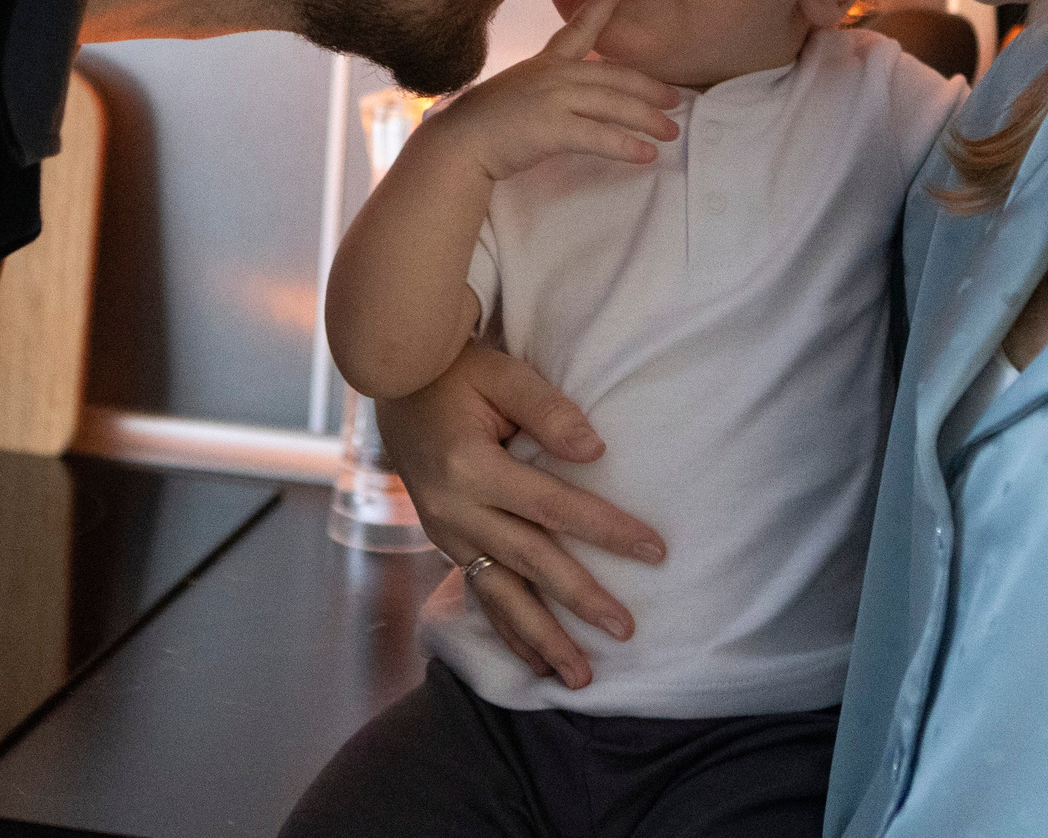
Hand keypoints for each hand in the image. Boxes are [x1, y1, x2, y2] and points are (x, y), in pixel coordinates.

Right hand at [378, 343, 666, 690]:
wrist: (393, 382)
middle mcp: (454, 508)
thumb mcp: (501, 373)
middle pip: (529, 561)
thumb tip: (597, 452)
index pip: (552, 505)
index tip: (654, 550)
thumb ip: (548, 410)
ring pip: (500, 593)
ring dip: (541, 638)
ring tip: (580, 677)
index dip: (604, 529)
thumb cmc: (456, 371)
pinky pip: (480, 593)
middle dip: (579, 599)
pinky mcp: (443, 541)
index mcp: (470, 465)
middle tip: (625, 629)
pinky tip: (536, 661)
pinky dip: (508, 630)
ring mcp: (445, 531)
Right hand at [423, 0, 678, 183]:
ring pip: (614, 105)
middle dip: (649, 87)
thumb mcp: (518, 91)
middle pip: (614, 75)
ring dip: (648, 120)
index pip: (578, 27)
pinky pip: (600, 136)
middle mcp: (554, 74)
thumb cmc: (486, 123)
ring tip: (670, 133)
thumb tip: (574, 94)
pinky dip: (626, 146)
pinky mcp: (552, 128)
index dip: (602, 4)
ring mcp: (553, 99)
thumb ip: (546, 87)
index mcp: (545, 62)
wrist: (460, 142)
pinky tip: (646, 155)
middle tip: (676, 99)